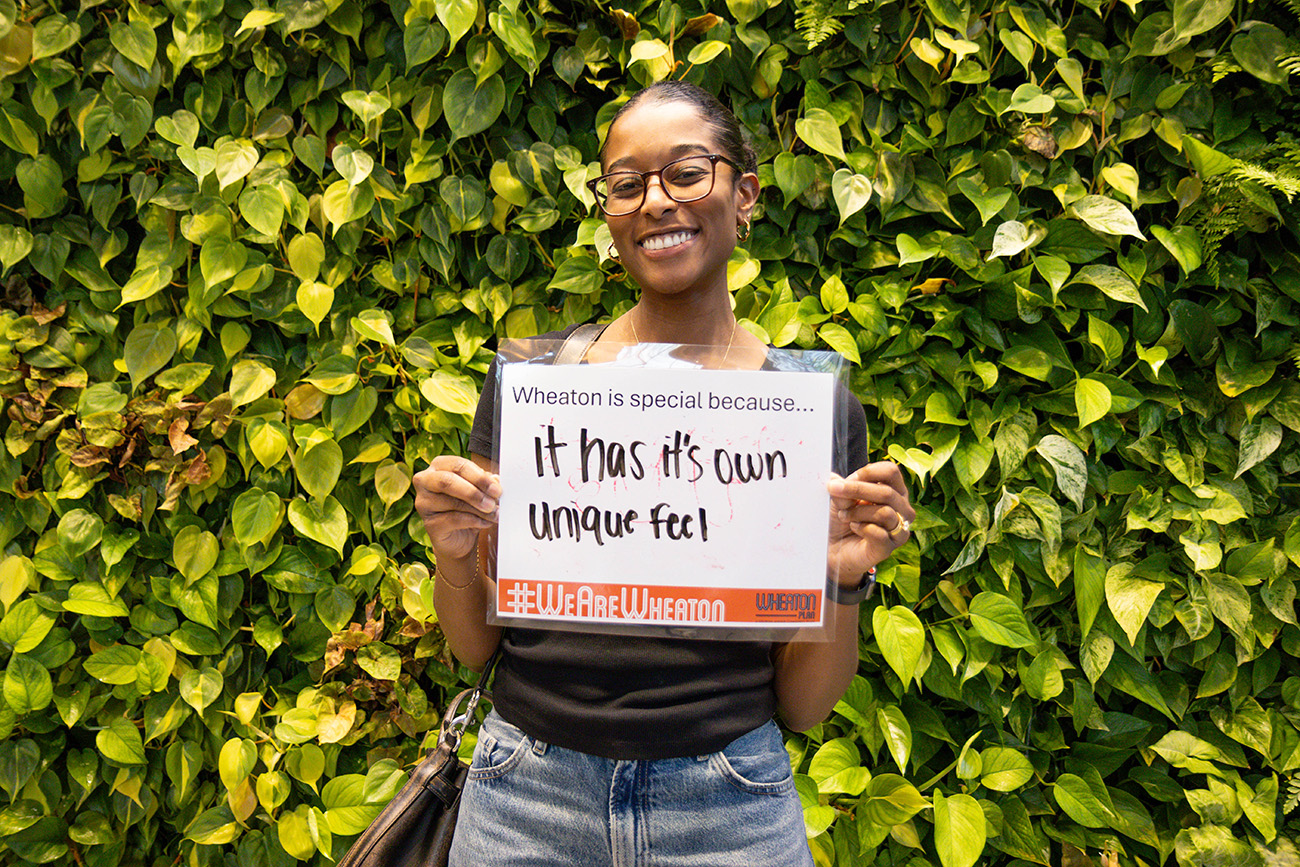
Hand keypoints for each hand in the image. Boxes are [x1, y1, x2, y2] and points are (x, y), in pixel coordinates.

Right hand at [413, 456, 500, 559]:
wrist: (458, 537)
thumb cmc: (466, 508)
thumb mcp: (479, 491)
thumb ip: (485, 482)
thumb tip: (495, 480)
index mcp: (439, 466)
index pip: (458, 465)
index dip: (479, 477)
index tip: (496, 489)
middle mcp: (425, 481)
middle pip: (448, 481)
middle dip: (475, 492)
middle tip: (492, 502)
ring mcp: (424, 503)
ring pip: (454, 502)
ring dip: (479, 509)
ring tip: (493, 514)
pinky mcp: (429, 523)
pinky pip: (454, 519)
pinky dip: (474, 521)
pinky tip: (484, 522)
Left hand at [825, 462, 914, 581]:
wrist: (833, 549)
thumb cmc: (841, 519)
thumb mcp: (839, 498)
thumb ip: (841, 488)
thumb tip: (834, 480)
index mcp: (894, 490)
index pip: (891, 472)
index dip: (868, 472)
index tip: (846, 480)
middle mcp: (902, 509)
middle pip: (887, 492)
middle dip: (856, 490)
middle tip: (835, 491)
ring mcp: (899, 530)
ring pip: (885, 513)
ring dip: (858, 512)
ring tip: (844, 515)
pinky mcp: (888, 548)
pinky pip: (879, 533)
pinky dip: (861, 528)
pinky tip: (854, 527)